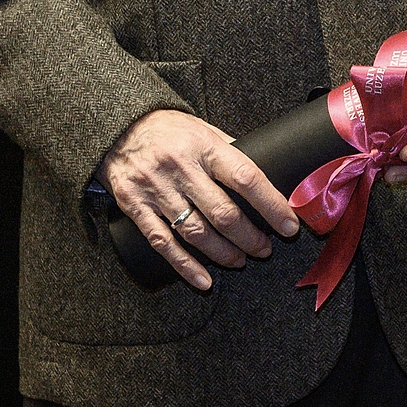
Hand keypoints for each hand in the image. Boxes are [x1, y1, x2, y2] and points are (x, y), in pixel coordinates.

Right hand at [101, 108, 299, 292]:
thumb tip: (268, 177)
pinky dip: (185, 266)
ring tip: (240, 261)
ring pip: (195, 232)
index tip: (289, 225)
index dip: (271, 205)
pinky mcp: (134, 206)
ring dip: (223, 253)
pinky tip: (204, 280)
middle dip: (249, 237)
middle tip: (265, 249)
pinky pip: (162, 243)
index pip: (247, 179)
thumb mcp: (204, 129)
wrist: (117, 127)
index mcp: (205, 147)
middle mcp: (181, 169)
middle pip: (222, 213)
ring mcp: (155, 189)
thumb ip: (230, 152)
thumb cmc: (170, 129)